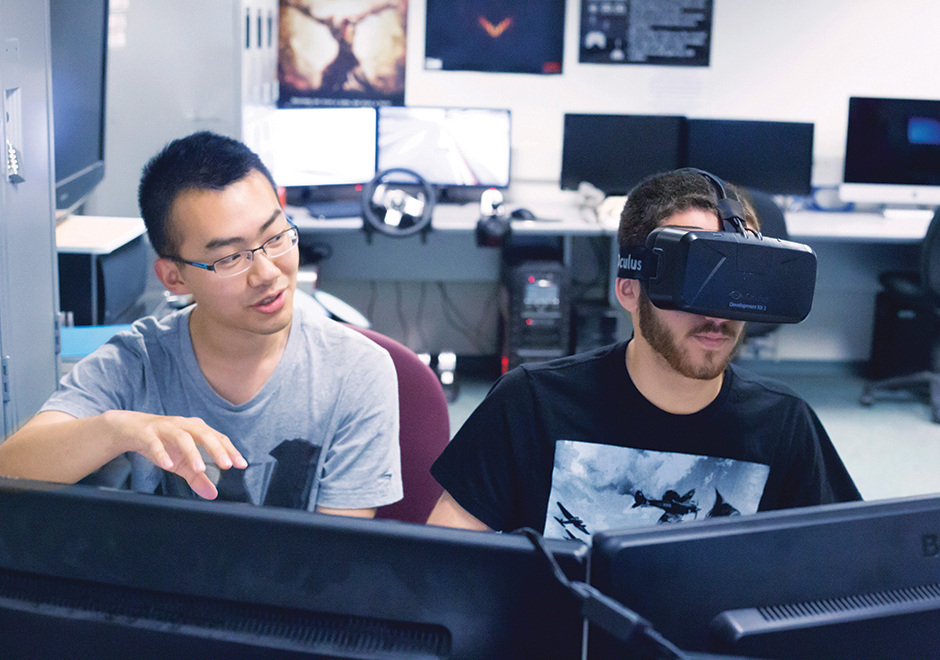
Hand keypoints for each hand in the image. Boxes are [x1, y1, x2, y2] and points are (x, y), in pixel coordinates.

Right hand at [103, 410, 246, 498]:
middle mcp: (184, 425)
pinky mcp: (147, 433)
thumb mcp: (181, 462)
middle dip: (217, 449)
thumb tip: (213, 494)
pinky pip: (155, 442)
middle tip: (226, 465)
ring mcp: (165, 428)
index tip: (241, 465)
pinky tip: (167, 465)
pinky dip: (161, 453)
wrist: (132, 430)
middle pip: (204, 434)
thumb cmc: (163, 443)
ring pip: (182, 437)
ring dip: (192, 452)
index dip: (230, 450)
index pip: (218, 438)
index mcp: (196, 429)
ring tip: (200, 469)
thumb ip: (197, 476)